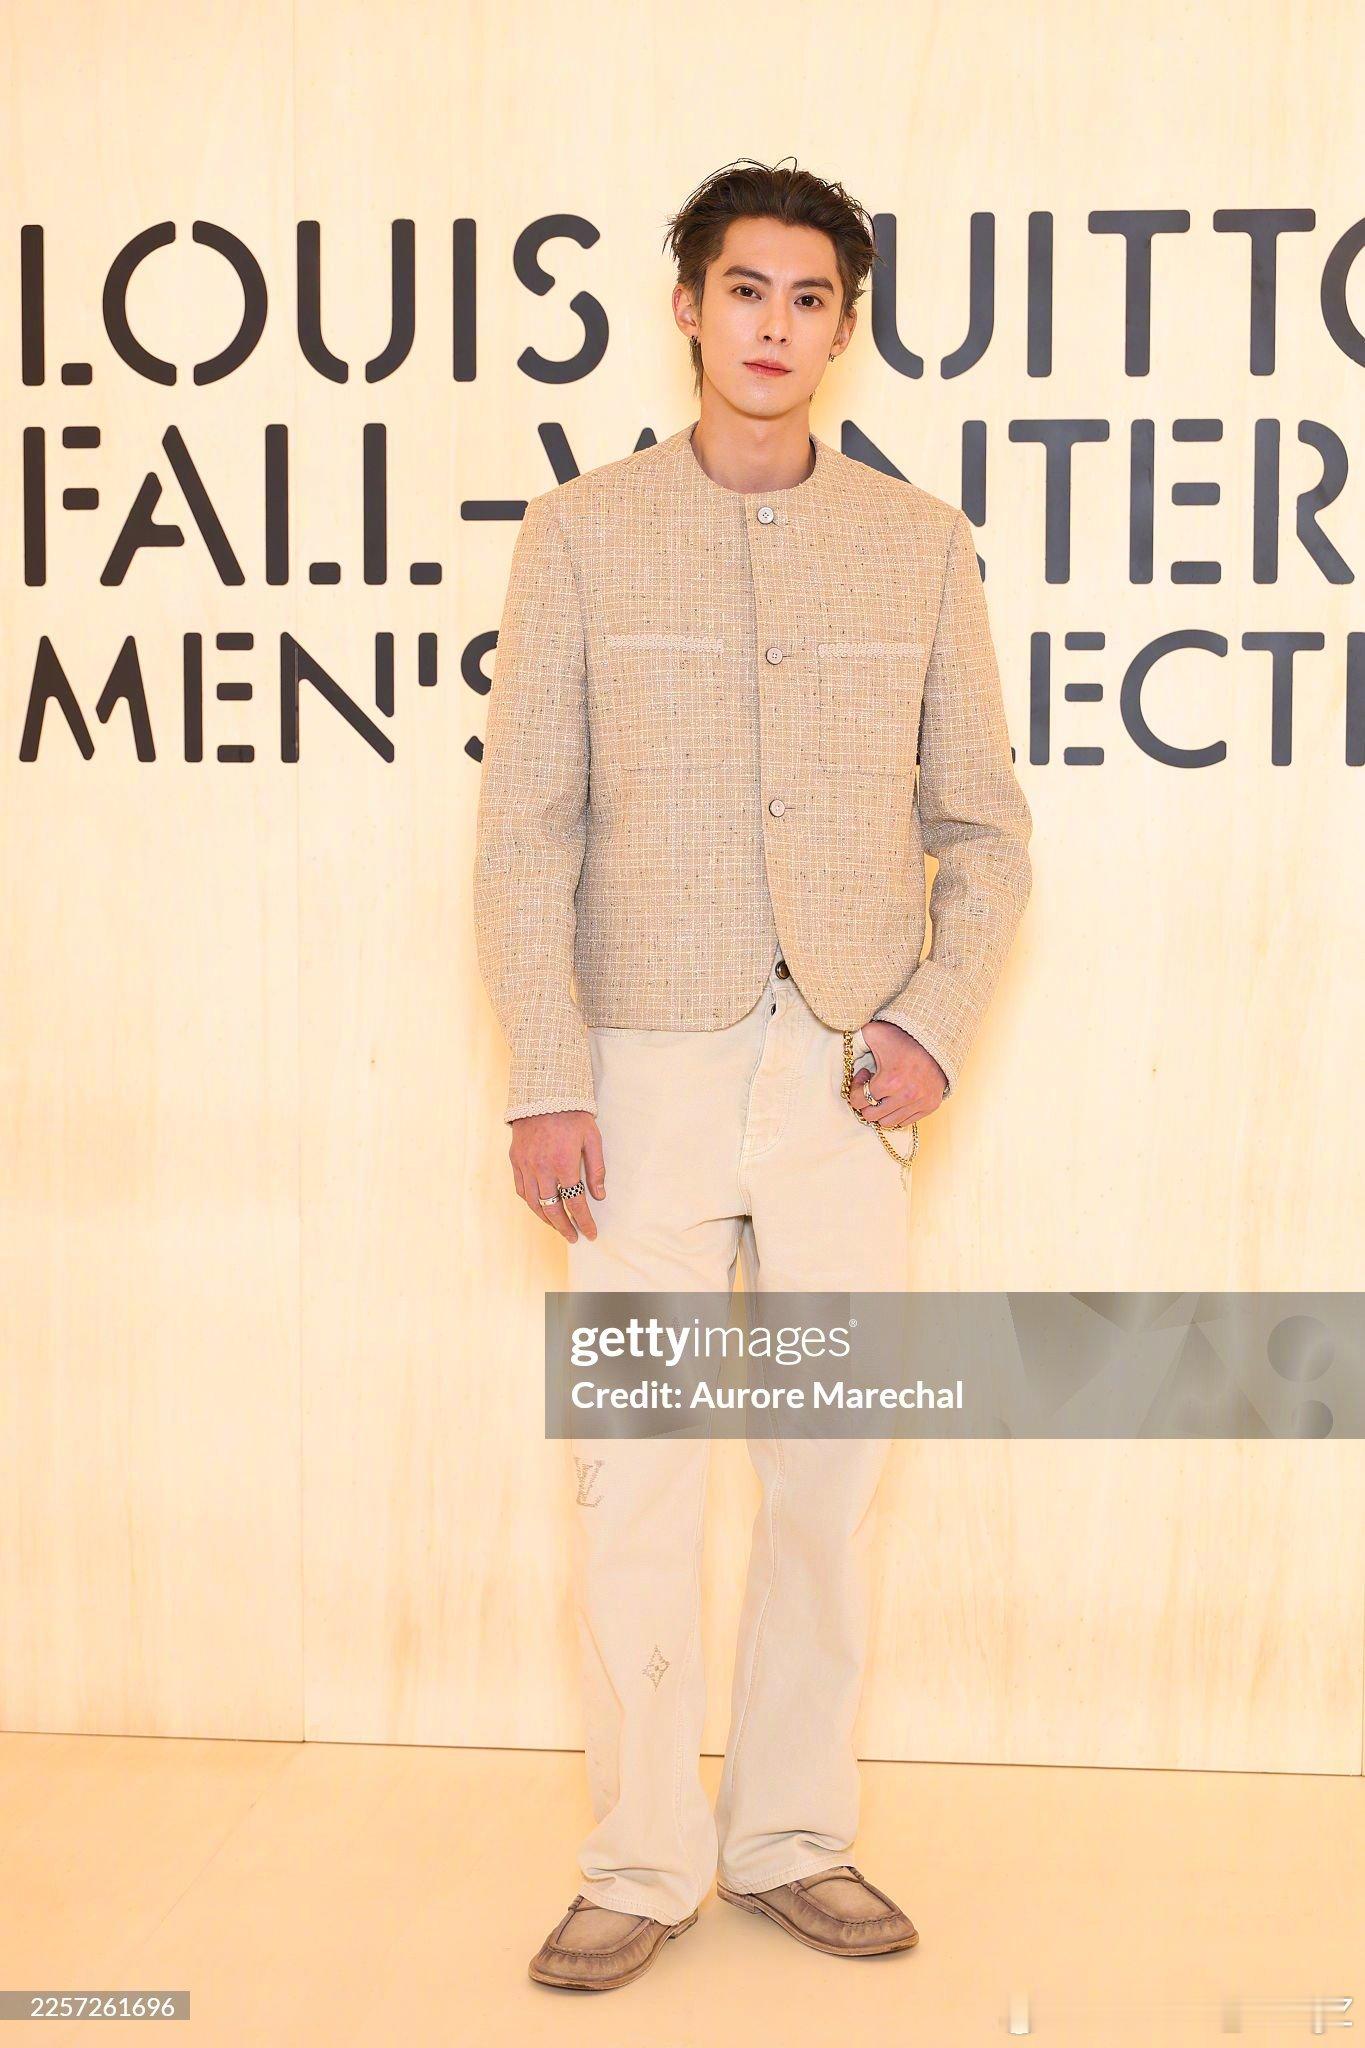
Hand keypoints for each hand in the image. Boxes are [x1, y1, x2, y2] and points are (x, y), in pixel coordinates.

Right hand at [508, 1110, 604, 1241]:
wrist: (543, 1094)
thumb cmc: (572, 1115)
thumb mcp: (592, 1139)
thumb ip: (596, 1169)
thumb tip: (600, 1196)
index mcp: (564, 1164)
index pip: (575, 1203)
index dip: (584, 1221)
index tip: (590, 1233)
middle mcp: (542, 1168)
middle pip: (552, 1209)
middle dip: (564, 1227)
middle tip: (574, 1237)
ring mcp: (526, 1165)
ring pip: (534, 1202)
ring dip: (546, 1219)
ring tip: (558, 1226)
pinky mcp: (515, 1160)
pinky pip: (521, 1189)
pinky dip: (531, 1202)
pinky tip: (540, 1207)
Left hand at [849, 1021, 946, 1127]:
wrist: (937, 1038)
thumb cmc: (904, 1036)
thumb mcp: (875, 1033)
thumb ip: (855, 1039)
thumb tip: (844, 1050)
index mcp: (889, 1081)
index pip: (858, 1101)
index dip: (856, 1089)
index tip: (864, 1076)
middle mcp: (905, 1096)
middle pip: (871, 1116)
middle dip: (866, 1102)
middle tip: (872, 1086)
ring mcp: (919, 1103)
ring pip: (888, 1122)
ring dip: (881, 1109)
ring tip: (885, 1092)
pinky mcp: (930, 1105)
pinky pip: (906, 1122)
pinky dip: (897, 1112)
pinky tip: (897, 1096)